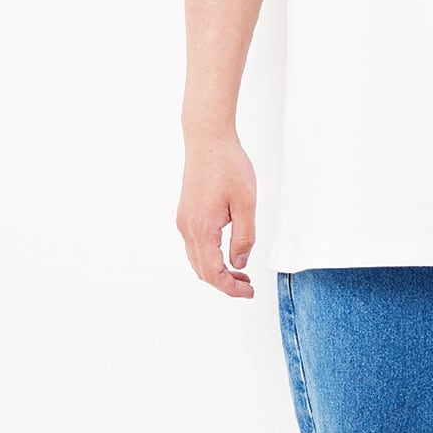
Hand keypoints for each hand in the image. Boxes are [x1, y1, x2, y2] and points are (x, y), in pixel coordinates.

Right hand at [177, 130, 257, 297]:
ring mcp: (184, 222)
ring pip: (197, 260)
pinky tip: (227, 253)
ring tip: (240, 272)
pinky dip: (210, 258)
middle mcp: (187, 228)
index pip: (213, 272)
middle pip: (202, 271)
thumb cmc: (228, 166)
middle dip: (225, 283)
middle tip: (248, 285)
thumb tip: (239, 263)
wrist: (208, 140)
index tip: (248, 291)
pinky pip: (195, 246)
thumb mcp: (246, 204)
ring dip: (217, 271)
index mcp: (202, 228)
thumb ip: (244, 237)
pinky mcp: (186, 215)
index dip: (231, 287)